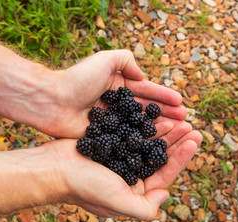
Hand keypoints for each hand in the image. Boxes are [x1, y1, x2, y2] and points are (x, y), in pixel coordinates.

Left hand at [23, 50, 186, 137]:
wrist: (52, 101)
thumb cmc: (77, 79)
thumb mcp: (105, 59)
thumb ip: (126, 60)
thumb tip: (141, 76)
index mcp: (117, 85)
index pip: (145, 90)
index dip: (163, 97)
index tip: (181, 103)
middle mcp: (116, 103)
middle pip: (145, 110)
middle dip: (166, 114)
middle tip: (185, 121)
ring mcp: (110, 121)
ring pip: (138, 125)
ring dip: (158, 129)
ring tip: (176, 133)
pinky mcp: (103, 136)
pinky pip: (125, 138)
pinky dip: (140, 141)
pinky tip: (155, 146)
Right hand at [46, 121, 201, 218]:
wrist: (54, 168)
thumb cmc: (84, 186)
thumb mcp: (117, 202)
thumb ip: (144, 207)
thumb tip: (167, 195)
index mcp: (134, 191)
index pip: (165, 175)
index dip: (182, 157)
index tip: (195, 140)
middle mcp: (130, 176)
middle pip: (160, 158)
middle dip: (177, 142)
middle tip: (192, 126)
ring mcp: (121, 159)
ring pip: (149, 144)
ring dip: (164, 132)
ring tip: (179, 118)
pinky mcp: (112, 144)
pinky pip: (134, 134)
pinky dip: (145, 126)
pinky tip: (156, 116)